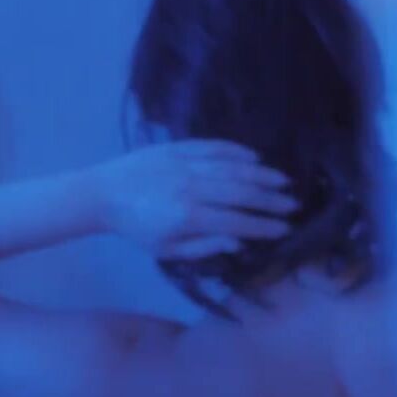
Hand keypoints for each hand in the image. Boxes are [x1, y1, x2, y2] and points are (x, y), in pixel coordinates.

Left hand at [88, 140, 297, 258]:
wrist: (102, 193)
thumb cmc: (136, 228)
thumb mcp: (167, 249)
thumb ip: (204, 246)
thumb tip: (240, 241)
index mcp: (187, 216)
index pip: (235, 221)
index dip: (263, 225)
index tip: (285, 228)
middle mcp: (190, 187)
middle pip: (240, 192)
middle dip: (270, 199)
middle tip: (294, 204)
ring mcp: (185, 163)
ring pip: (231, 167)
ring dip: (261, 174)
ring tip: (283, 180)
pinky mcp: (178, 147)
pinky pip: (213, 146)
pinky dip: (236, 151)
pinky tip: (255, 157)